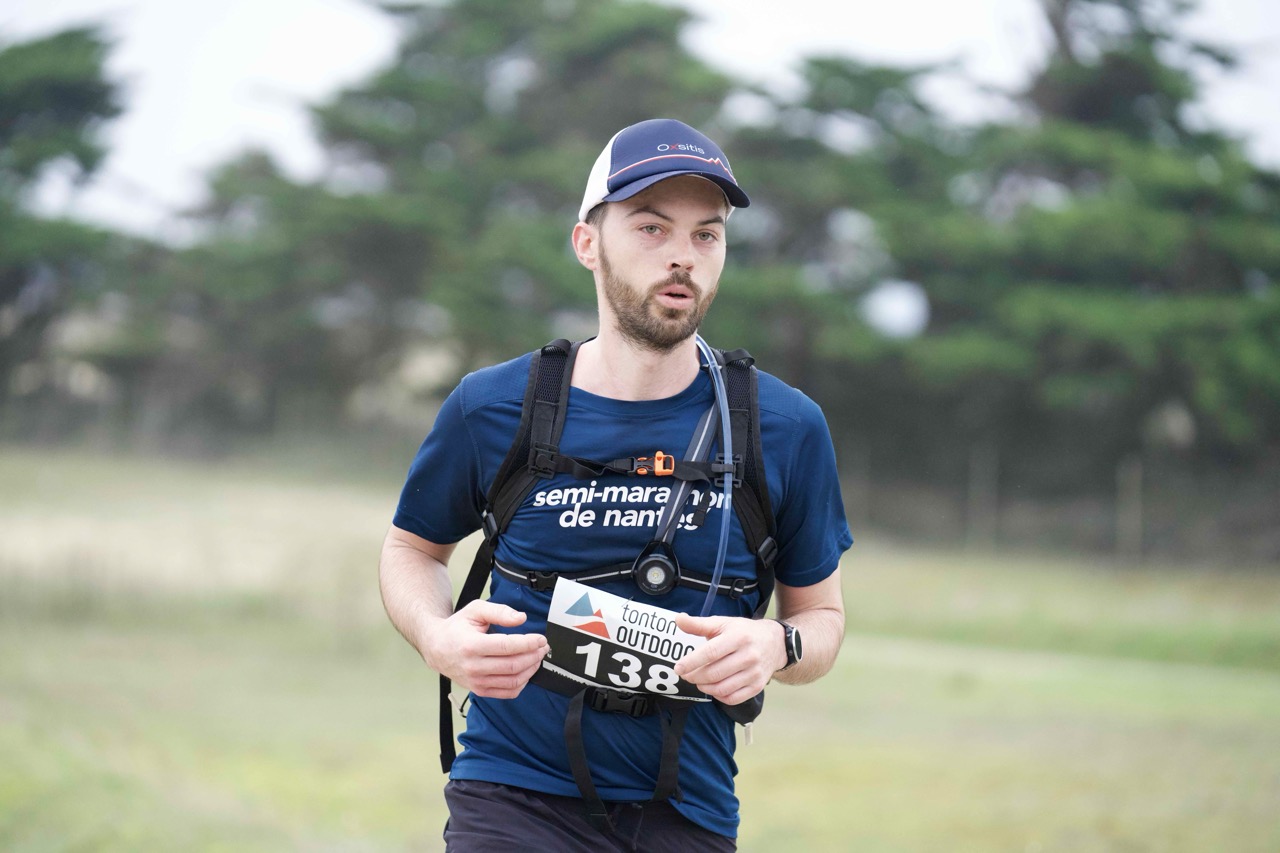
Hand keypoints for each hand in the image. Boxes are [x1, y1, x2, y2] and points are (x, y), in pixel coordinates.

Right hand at [422, 601, 548, 698]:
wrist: (436, 648)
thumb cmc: (457, 628)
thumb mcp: (475, 610)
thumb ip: (499, 611)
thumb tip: (521, 618)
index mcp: (471, 645)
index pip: (507, 647)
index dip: (529, 643)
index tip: (540, 638)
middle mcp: (473, 667)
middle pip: (513, 665)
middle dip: (534, 655)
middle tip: (543, 646)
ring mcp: (476, 682)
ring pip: (513, 681)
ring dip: (531, 669)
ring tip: (537, 657)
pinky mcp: (480, 690)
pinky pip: (508, 692)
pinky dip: (522, 683)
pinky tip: (526, 671)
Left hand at [672, 614, 785, 704]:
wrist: (775, 643)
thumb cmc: (743, 632)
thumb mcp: (723, 623)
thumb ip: (699, 624)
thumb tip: (678, 619)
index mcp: (738, 637)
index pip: (711, 653)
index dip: (691, 662)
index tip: (678, 668)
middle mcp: (748, 656)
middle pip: (714, 673)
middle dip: (694, 677)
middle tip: (685, 675)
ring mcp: (754, 673)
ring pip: (722, 688)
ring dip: (704, 687)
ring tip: (698, 681)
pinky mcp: (757, 686)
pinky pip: (733, 698)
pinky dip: (718, 696)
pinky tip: (713, 688)